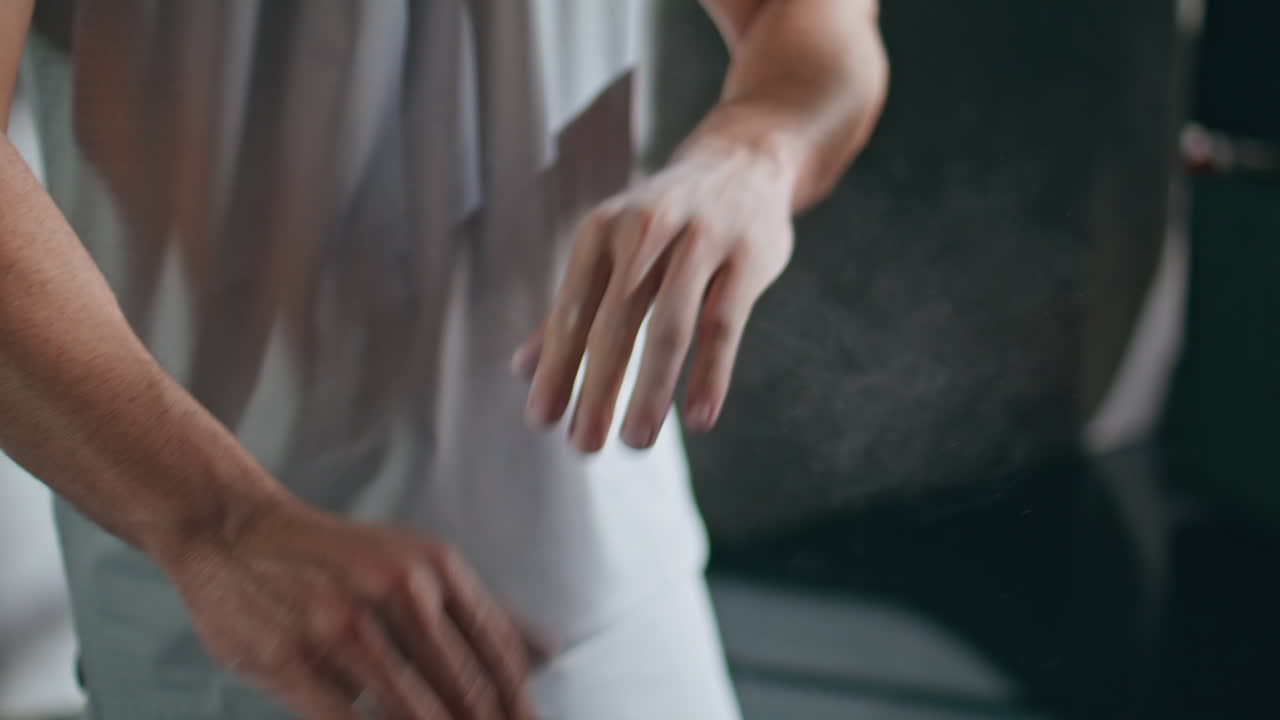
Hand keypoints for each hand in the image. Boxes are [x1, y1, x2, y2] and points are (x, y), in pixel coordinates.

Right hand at [161, 498, 538, 719]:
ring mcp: (345, 627)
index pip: (498, 651)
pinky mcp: (295, 661)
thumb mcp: (413, 562)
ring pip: (417, 714)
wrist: (235, 530)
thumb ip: (477, 609)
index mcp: (435, 567)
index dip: (519, 704)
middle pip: (467, 689)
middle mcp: (399, 591)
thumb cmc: (333, 556)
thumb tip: (548, 649)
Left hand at [515, 140, 795, 452]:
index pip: (572, 311)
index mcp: (601, 232)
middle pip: (615, 324)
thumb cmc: (665, 220)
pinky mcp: (746, 259)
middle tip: (583, 446)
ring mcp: (699, 242)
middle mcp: (645, 231)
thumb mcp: (611, 249)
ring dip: (650, 389)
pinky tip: (699, 419)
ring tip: (636, 441)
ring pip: (670, 327)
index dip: (556, 367)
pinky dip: (710, 374)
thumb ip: (570, 308)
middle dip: (597, 389)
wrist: (743, 160)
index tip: (542, 420)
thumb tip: (521, 369)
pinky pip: (724, 324)